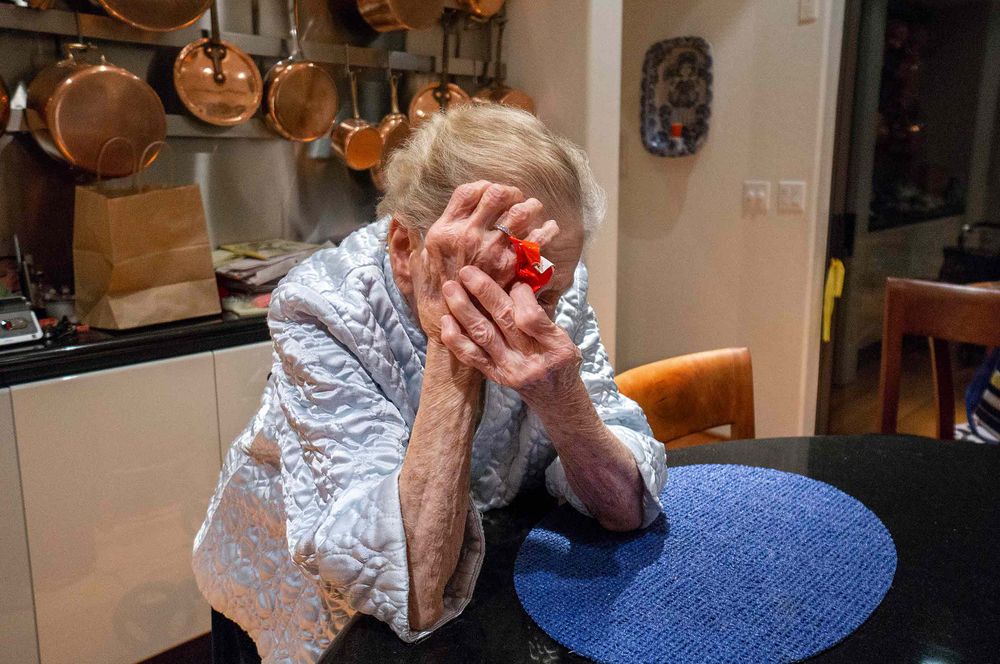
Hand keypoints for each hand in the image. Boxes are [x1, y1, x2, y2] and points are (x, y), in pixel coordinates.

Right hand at [413, 182, 558, 338]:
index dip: (484, 186)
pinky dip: (546, 231)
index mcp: (445, 231)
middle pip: (498, 195)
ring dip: (531, 207)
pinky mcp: (513, 267)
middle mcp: (469, 236)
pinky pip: (537, 240)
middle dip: (511, 192)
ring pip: (521, 212)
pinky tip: (548, 229)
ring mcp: (493, 251)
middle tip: (517, 198)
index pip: (469, 192)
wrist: (453, 326)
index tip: (491, 191)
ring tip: (534, 210)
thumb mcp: (414, 262)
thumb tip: (400, 217)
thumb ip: (409, 237)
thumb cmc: (432, 295)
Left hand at [439, 265, 581, 407]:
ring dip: (464, 309)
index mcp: (555, 345)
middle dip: (484, 292)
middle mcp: (530, 358)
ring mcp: (509, 369)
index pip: (532, 317)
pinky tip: (445, 320)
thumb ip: (543, 316)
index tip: (514, 281)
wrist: (556, 399)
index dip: (519, 296)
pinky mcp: (494, 376)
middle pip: (504, 321)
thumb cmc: (562, 362)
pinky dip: (456, 339)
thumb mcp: (566, 338)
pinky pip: (471, 357)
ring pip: (483, 335)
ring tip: (450, 288)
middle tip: (467, 271)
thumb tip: (517, 285)